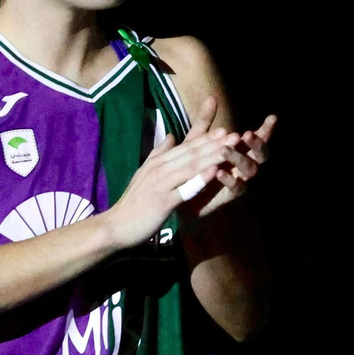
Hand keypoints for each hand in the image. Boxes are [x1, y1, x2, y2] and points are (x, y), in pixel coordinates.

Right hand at [103, 123, 244, 249]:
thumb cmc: (134, 202)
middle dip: (215, 143)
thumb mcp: (145, 172)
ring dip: (212, 156)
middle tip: (236, 134)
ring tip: (231, 148)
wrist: (117, 225)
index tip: (225, 130)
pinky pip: (184, 189)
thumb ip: (159, 154)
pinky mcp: (163, 201)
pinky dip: (199, 179)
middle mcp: (160, 168)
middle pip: (192, 153)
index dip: (206, 138)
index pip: (186, 147)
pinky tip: (214, 172)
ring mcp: (161, 183)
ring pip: (191, 166)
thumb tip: (171, 135)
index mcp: (157, 162)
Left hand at [179, 97, 274, 219]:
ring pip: (250, 170)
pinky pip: (236, 189)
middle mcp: (245, 166)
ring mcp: (241, 181)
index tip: (272, 118)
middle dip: (258, 144)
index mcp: (241, 151)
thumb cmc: (194, 167)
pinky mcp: (230, 197)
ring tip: (225, 149)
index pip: (258, 139)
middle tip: (247, 134)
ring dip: (239, 158)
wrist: (181, 196)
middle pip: (261, 155)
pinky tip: (219, 171)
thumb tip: (211, 97)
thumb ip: (205, 122)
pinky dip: (229, 179)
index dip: (266, 130)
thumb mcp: (197, 141)